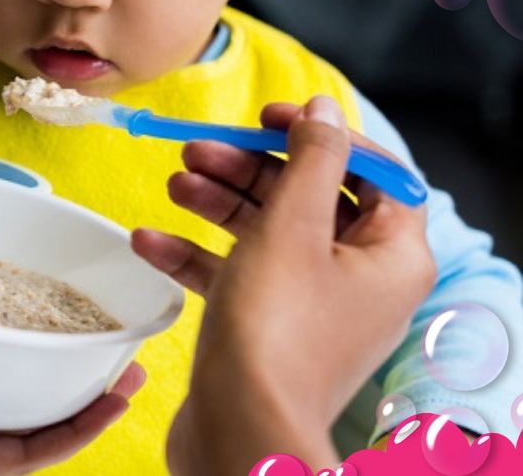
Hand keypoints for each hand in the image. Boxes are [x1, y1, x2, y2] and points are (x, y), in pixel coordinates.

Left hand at [0, 235, 145, 475]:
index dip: (2, 309)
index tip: (43, 279)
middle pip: (0, 375)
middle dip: (58, 351)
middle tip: (105, 323)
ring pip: (23, 416)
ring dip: (83, 389)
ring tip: (128, 358)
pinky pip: (15, 450)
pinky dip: (70, 428)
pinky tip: (109, 398)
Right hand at [131, 96, 435, 473]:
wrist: (239, 430)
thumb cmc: (275, 330)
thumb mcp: (293, 226)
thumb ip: (310, 158)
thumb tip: (322, 109)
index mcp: (390, 254)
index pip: (371, 171)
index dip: (319, 135)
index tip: (269, 115)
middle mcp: (358, 279)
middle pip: (308, 197)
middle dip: (250, 169)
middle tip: (200, 150)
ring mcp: (310, 306)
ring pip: (266, 233)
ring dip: (217, 203)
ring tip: (174, 183)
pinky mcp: (266, 329)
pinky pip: (235, 276)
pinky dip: (196, 255)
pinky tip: (149, 241)